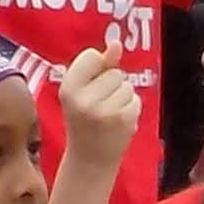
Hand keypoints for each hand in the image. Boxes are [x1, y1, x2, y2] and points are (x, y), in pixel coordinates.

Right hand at [54, 45, 139, 168]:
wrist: (89, 159)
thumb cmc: (85, 121)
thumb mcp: (82, 91)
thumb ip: (99, 66)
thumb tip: (116, 43)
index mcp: (68, 88)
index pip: (91, 56)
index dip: (96, 68)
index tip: (89, 86)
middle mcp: (83, 99)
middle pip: (114, 72)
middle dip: (112, 85)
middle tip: (99, 106)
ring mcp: (104, 111)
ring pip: (127, 86)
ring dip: (122, 98)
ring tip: (109, 114)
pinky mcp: (123, 120)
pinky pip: (136, 100)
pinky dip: (131, 109)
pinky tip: (118, 122)